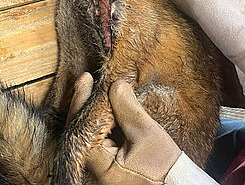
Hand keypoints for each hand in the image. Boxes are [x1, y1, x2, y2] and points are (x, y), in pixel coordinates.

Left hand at [67, 74, 181, 183]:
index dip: (82, 98)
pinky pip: (99, 137)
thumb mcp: (146, 133)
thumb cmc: (164, 167)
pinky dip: (102, 120)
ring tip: (96, 87)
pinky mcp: (108, 163)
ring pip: (89, 131)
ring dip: (93, 110)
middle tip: (87, 79)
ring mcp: (100, 165)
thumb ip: (128, 108)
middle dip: (85, 102)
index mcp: (98, 162)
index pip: (81, 125)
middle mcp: (94, 166)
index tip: (86, 78)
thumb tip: (115, 85)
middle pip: (80, 128)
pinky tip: (108, 106)